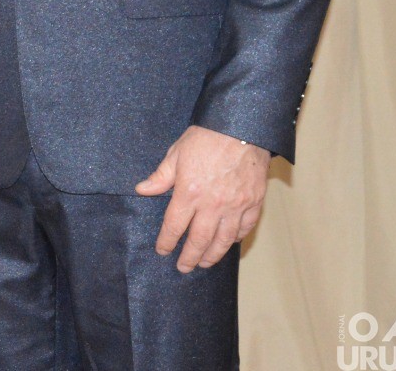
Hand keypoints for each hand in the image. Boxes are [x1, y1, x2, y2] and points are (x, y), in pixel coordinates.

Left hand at [135, 125, 271, 271]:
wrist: (242, 128)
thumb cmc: (206, 138)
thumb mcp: (176, 154)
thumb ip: (160, 177)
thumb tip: (141, 190)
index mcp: (190, 193)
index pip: (175, 226)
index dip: (167, 241)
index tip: (163, 250)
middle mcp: (213, 205)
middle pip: (199, 240)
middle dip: (189, 256)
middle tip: (184, 268)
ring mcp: (236, 206)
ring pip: (223, 240)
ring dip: (213, 255)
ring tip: (204, 263)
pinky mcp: (254, 203)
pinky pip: (244, 228)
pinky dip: (236, 239)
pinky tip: (229, 243)